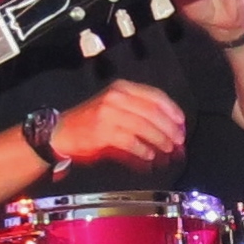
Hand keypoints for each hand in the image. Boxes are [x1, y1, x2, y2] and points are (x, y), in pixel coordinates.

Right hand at [51, 80, 187, 170]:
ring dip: (160, 140)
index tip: (182, 122)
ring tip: (167, 149)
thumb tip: (168, 127)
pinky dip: (143, 149)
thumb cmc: (90, 121)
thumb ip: (139, 112)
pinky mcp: (104, 131)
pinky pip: (131, 141)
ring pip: (145, 126)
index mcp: (122, 88)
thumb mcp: (115, 107)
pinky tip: (149, 155)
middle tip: (179, 140)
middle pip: (153, 112)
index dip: (172, 110)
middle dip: (170, 128)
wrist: (61, 131)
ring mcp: (109, 114)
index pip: (155, 96)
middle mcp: (116, 98)